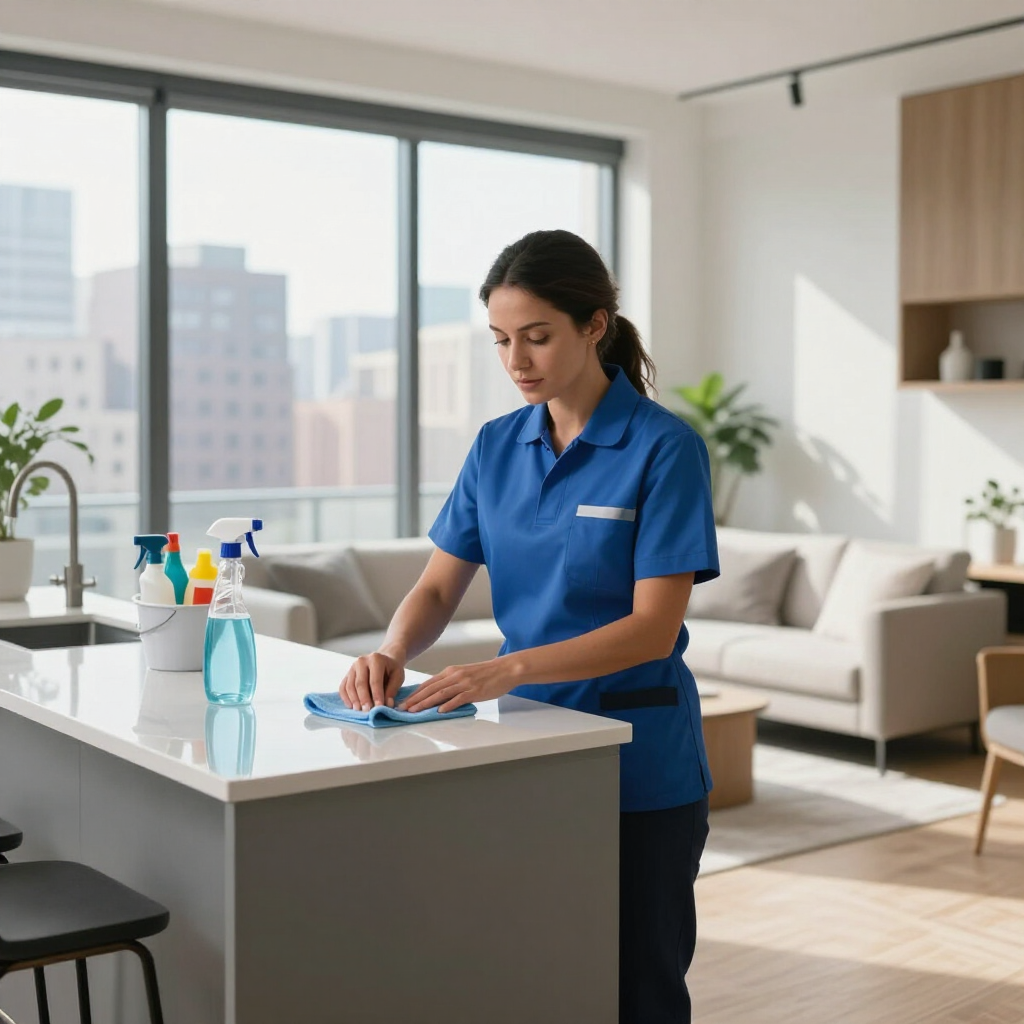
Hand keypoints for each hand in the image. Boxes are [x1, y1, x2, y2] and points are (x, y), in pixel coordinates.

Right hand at [339, 652, 404, 710]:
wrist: (383, 660)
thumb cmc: (391, 669)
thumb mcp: (397, 676)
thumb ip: (392, 690)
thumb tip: (387, 704)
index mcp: (376, 659)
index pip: (375, 680)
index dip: (377, 695)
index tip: (378, 707)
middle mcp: (362, 661)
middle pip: (360, 683)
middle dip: (364, 699)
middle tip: (367, 711)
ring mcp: (352, 667)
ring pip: (350, 686)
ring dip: (354, 700)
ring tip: (359, 710)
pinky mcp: (347, 674)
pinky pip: (343, 687)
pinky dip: (345, 698)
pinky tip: (351, 706)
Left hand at [398, 659, 513, 713]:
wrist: (505, 669)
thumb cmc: (486, 673)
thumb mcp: (464, 674)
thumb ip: (451, 682)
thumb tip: (438, 695)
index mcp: (451, 672)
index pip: (428, 683)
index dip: (415, 693)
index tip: (404, 701)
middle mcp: (455, 676)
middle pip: (430, 689)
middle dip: (415, 699)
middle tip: (402, 708)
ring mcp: (464, 683)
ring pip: (440, 694)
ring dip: (425, 703)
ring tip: (414, 711)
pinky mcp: (474, 691)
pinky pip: (458, 699)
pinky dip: (447, 705)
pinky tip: (439, 711)